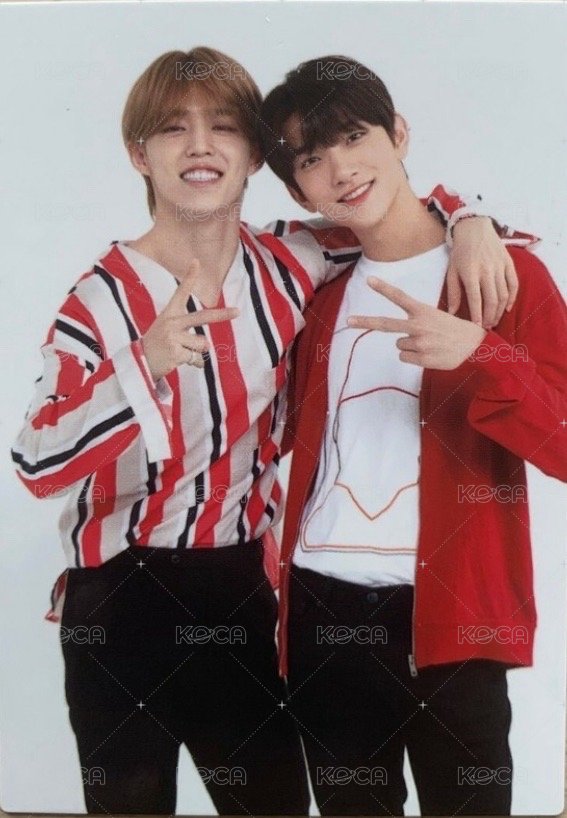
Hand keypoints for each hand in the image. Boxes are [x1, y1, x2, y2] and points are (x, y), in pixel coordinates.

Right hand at [141, 259, 238, 381]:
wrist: (139, 362)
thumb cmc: (158, 343)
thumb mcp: (168, 329)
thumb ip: (189, 332)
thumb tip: (208, 345)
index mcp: (170, 313)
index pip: (180, 292)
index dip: (189, 277)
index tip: (196, 262)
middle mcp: (171, 322)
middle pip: (202, 317)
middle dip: (222, 315)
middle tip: (238, 311)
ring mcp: (173, 337)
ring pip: (202, 344)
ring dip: (197, 351)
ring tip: (180, 351)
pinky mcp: (176, 352)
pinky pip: (197, 358)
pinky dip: (194, 363)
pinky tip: (178, 360)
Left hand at [347, 276, 485, 369]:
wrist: (475, 346)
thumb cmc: (453, 330)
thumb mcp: (437, 317)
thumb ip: (416, 322)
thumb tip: (398, 340)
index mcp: (422, 311)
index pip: (400, 297)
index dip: (383, 289)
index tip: (369, 280)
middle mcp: (418, 326)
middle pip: (386, 324)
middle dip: (365, 322)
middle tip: (348, 321)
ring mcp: (419, 343)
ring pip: (399, 345)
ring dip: (410, 346)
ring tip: (429, 344)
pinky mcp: (422, 358)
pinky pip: (405, 358)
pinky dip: (414, 357)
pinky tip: (430, 353)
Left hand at [448, 216, 517, 327]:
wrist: (475, 228)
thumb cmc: (460, 252)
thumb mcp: (451, 271)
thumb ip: (453, 292)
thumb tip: (452, 313)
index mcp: (470, 273)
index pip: (476, 299)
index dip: (477, 315)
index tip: (476, 327)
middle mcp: (487, 270)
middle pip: (492, 300)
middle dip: (489, 317)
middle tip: (486, 327)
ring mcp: (499, 266)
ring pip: (504, 294)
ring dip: (499, 311)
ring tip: (494, 321)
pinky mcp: (509, 263)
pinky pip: (513, 284)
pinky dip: (512, 298)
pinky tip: (507, 308)